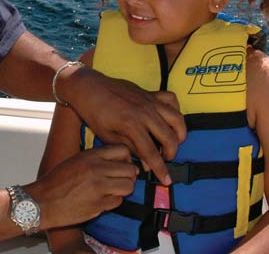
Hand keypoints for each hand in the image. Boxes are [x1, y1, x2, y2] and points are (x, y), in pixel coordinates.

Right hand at [26, 145, 137, 228]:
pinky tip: (102, 200)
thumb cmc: (55, 182)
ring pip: (128, 187)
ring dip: (124, 190)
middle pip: (130, 170)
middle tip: (121, 180)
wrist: (41, 202)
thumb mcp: (75, 160)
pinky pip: (118, 202)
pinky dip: (113, 202)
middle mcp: (96, 170)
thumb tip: (121, 160)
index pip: (123, 150)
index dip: (127, 158)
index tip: (124, 165)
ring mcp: (98, 188)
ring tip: (114, 190)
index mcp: (90, 156)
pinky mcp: (98, 205)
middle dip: (129, 176)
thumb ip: (96, 158)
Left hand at [58, 66, 185, 184]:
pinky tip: (169, 120)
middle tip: (164, 159)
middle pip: (169, 138)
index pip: (152, 152)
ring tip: (172, 142)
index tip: (167, 180)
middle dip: (171, 153)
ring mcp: (150, 101)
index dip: (160, 169)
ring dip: (179, 133)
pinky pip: (171, 99)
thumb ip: (129, 150)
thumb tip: (146, 165)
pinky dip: (175, 110)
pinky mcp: (150, 93)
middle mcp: (145, 112)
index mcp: (131, 125)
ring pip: (176, 119)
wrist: (90, 88)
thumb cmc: (95, 113)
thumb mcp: (108, 136)